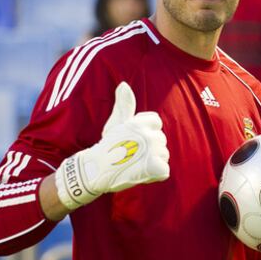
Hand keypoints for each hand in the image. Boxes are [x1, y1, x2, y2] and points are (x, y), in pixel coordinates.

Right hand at [55, 82, 169, 210]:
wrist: (95, 170)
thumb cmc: (107, 146)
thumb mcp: (116, 123)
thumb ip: (125, 105)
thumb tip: (124, 84)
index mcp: (140, 123)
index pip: (156, 123)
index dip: (147, 133)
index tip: (133, 141)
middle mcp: (148, 135)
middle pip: (161, 141)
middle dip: (150, 149)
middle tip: (131, 154)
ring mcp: (152, 151)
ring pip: (164, 155)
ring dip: (153, 162)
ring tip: (135, 164)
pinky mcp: (154, 167)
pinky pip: (164, 170)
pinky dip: (155, 175)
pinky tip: (141, 173)